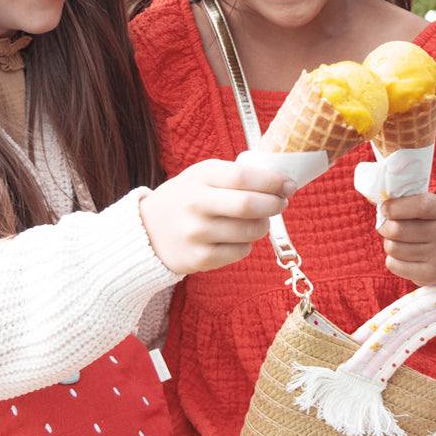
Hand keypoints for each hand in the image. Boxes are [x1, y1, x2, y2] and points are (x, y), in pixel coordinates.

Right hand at [140, 159, 293, 274]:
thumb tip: (281, 183)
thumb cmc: (185, 199)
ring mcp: (196, 234)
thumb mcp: (201, 176)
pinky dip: (247, 244)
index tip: (289, 185)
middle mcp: (195, 204)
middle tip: (281, 203)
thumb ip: (235, 176)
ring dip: (263, 225)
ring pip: (250, 231)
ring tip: (258, 220)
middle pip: (249, 205)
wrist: (146, 232)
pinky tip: (236, 237)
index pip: (243, 176)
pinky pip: (241, 251)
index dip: (272, 181)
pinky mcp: (199, 259)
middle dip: (274, 204)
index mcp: (199, 177)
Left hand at [378, 193, 435, 286]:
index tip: (385, 209)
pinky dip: (392, 260)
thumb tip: (380, 201)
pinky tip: (405, 257)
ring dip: (389, 244)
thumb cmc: (430, 225)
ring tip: (400, 242)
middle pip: (397, 229)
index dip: (395, 207)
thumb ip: (407, 201)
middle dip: (385, 227)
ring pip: (393, 248)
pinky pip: (393, 265)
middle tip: (388, 226)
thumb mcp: (429, 207)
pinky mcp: (430, 275)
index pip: (421, 205)